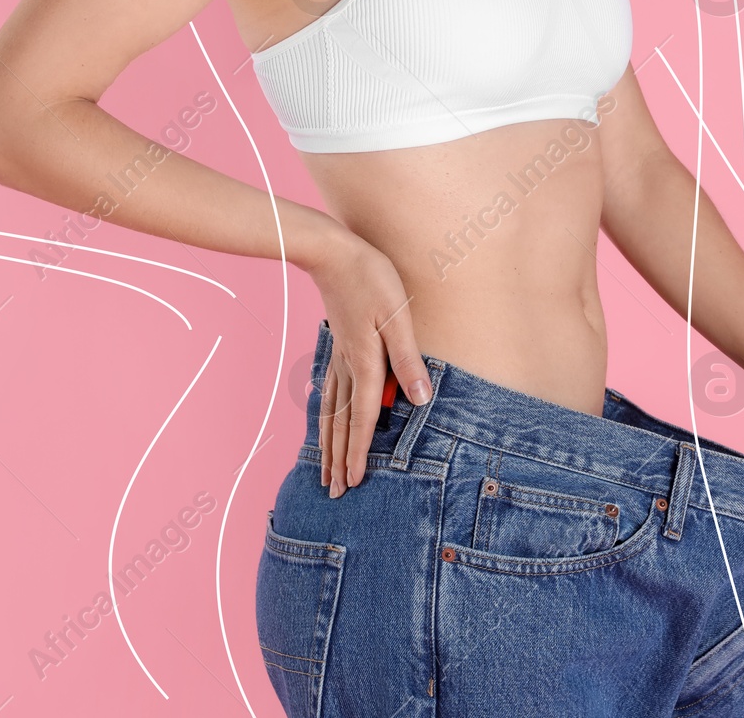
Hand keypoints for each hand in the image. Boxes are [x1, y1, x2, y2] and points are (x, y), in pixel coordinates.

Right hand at [304, 232, 430, 497]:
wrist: (332, 251)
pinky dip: (324, 413)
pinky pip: (328, 389)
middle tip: (332, 492)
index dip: (360, 451)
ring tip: (323, 469)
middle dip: (338, 458)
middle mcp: (347, 365)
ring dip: (328, 442)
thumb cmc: (371, 278)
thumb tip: (420, 399)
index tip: (354, 481)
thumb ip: (408, 359)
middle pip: (341, 422)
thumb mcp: (398, 315)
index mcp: (365, 361)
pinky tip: (323, 417)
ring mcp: (338, 355)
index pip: (363, 417)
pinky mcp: (336, 343)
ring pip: (330, 409)